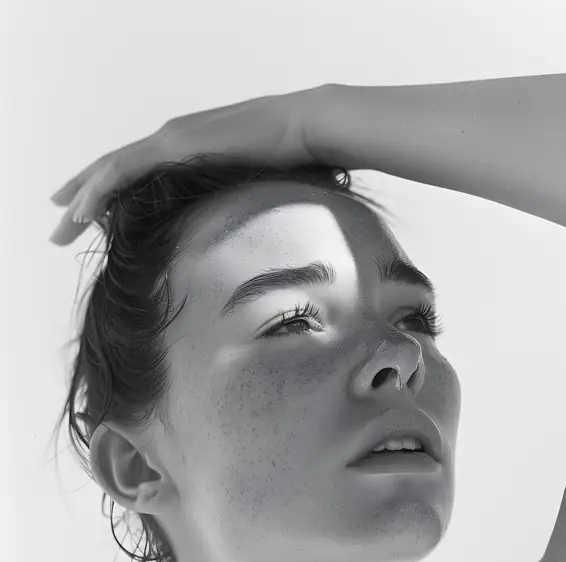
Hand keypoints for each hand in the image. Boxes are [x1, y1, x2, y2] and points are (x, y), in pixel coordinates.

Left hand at [49, 85, 326, 245]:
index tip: (86, 212)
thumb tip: (224, 228)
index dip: (105, 189)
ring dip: (82, 197)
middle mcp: (170, 138)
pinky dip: (99, 189)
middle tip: (58, 222)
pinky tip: (82, 210)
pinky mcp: (176, 145)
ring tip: (60, 224)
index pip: (134, 169)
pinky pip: (125, 169)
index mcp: (186, 146)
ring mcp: (171, 138)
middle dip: (82, 195)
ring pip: (111, 169)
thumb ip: (227, 197)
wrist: (306, 128)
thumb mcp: (248, 183)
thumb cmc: (288, 157)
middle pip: (113, 169)